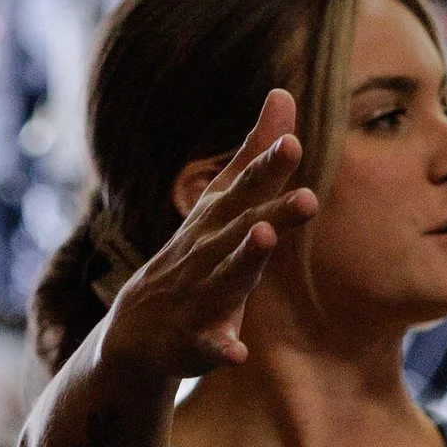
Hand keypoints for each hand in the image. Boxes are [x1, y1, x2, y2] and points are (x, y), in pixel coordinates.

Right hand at [95, 89, 318, 380]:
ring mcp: (198, 296)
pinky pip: (208, 346)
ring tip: (263, 239)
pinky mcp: (194, 341)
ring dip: (243, 260)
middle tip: (309, 197)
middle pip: (242, 229)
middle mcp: (208, 252)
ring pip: (224, 278)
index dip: (269, 167)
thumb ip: (255, 153)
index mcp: (219, 220)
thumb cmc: (195, 255)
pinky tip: (237, 353)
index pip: (246, 188)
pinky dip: (220, 348)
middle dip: (272, 212)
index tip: (295, 142)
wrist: (137, 329)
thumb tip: (284, 93)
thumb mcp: (223, 202)